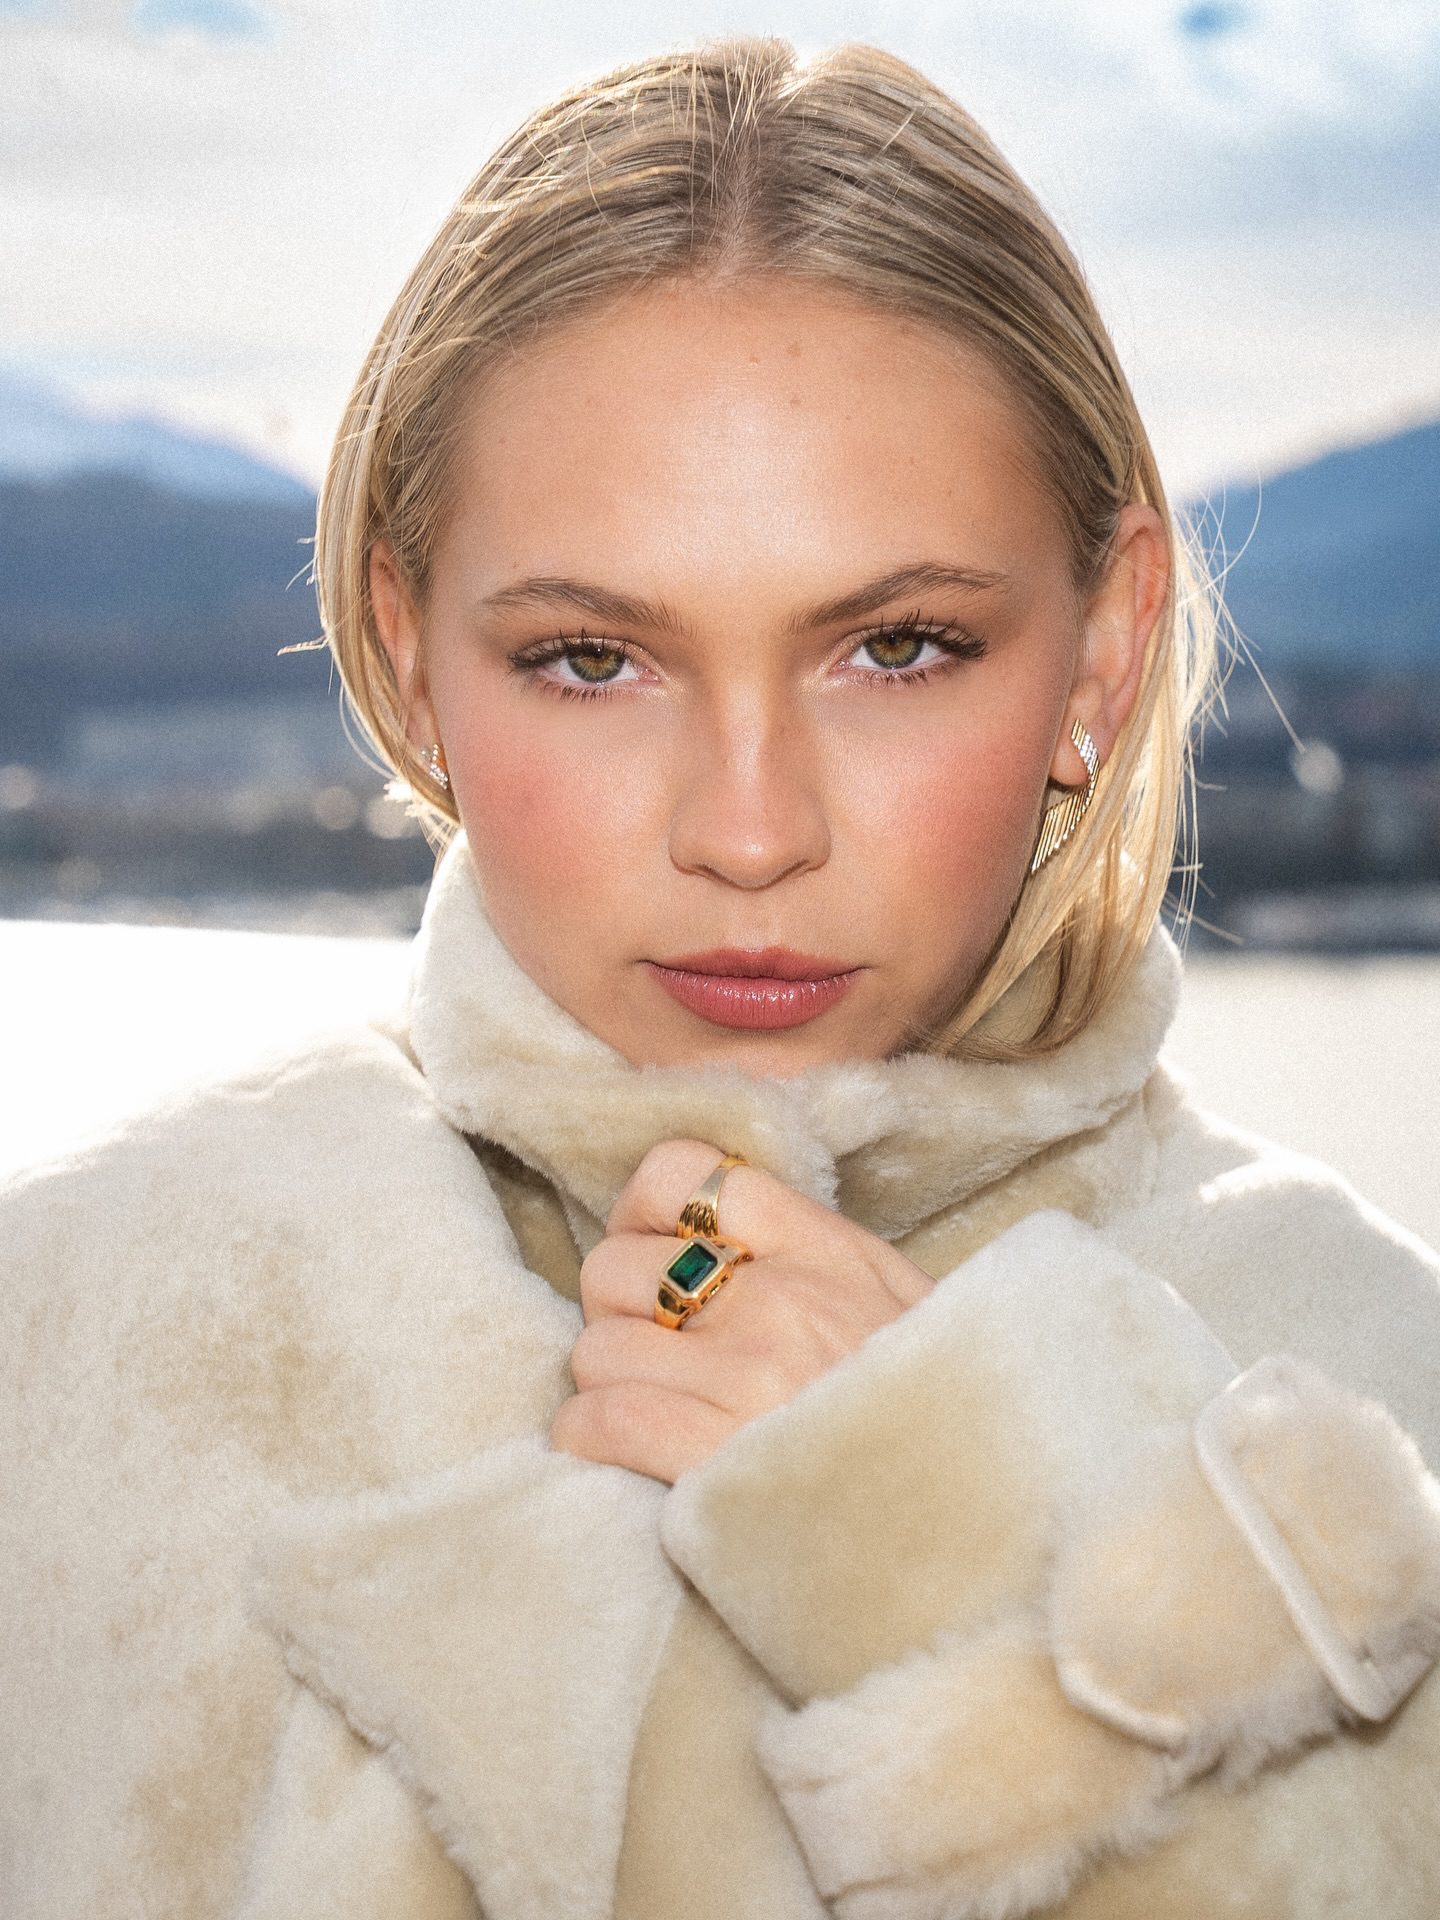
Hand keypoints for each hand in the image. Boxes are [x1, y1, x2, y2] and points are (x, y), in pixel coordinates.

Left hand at [548, 1138, 935, 1484]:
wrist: (992, 1525)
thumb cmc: (945, 1417)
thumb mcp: (909, 1306)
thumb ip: (825, 1262)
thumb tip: (731, 1239)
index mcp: (826, 1251)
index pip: (684, 1174)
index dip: (643, 1211)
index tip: (654, 1252)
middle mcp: (781, 1302)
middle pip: (617, 1266)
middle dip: (616, 1311)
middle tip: (650, 1349)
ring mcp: (747, 1379)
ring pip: (597, 1349)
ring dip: (606, 1384)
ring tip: (646, 1409)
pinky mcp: (712, 1461)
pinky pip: (599, 1421)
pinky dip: (589, 1438)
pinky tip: (618, 1453)